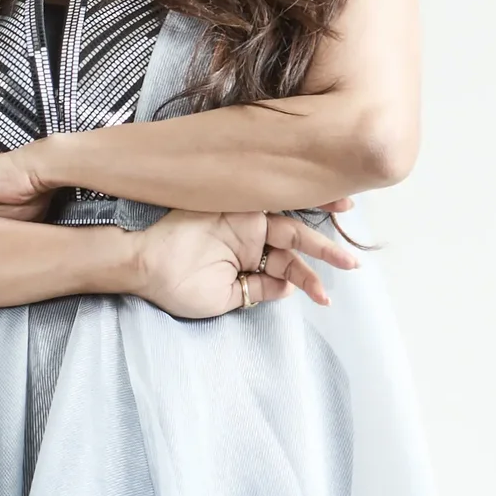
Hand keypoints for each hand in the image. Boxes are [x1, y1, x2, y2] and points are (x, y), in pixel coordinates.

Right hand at [126, 208, 357, 321]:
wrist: (142, 258)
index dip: (307, 279)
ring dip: (320, 225)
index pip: (285, 266)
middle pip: (295, 239)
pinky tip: (328, 198)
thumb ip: (257, 290)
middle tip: (353, 263)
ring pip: (291, 217)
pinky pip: (275, 196)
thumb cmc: (173, 284)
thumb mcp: (223, 298)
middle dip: (325, 251)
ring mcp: (244, 214)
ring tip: (349, 221)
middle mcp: (248, 235)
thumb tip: (289, 287)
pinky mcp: (238, 197)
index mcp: (244, 260)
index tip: (326, 297)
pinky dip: (301, 197)